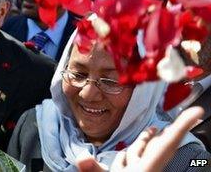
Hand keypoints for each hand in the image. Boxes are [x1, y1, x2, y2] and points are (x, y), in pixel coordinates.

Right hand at [76, 106, 203, 171]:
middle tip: (175, 119)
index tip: (197, 112)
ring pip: (144, 155)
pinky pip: (132, 166)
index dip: (182, 127)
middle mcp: (147, 171)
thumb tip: (81, 158)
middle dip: (163, 134)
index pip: (167, 144)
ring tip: (152, 131)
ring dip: (145, 143)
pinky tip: (127, 156)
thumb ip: (94, 170)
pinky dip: (129, 158)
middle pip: (157, 147)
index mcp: (147, 170)